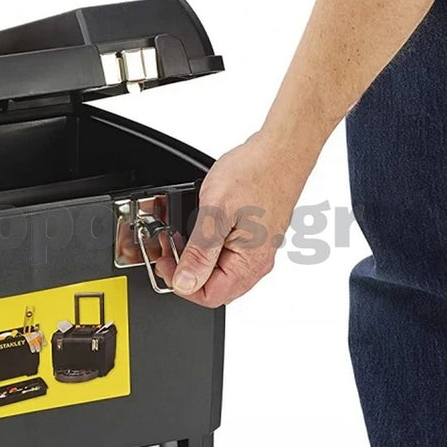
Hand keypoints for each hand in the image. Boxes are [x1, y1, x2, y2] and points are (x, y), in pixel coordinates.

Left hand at [155, 130, 313, 307]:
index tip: (165, 261)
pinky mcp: (253, 237)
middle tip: (169, 248)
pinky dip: (206, 246)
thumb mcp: (215, 212)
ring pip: (218, 272)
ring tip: (179, 236)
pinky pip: (226, 254)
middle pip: (213, 288)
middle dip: (185, 271)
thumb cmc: (255, 172)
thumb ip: (199, 252)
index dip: (180, 283)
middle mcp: (257, 262)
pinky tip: (197, 228)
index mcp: (250, 263)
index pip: (209, 297)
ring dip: (194, 258)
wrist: (281, 149)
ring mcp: (257, 250)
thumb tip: (185, 283)